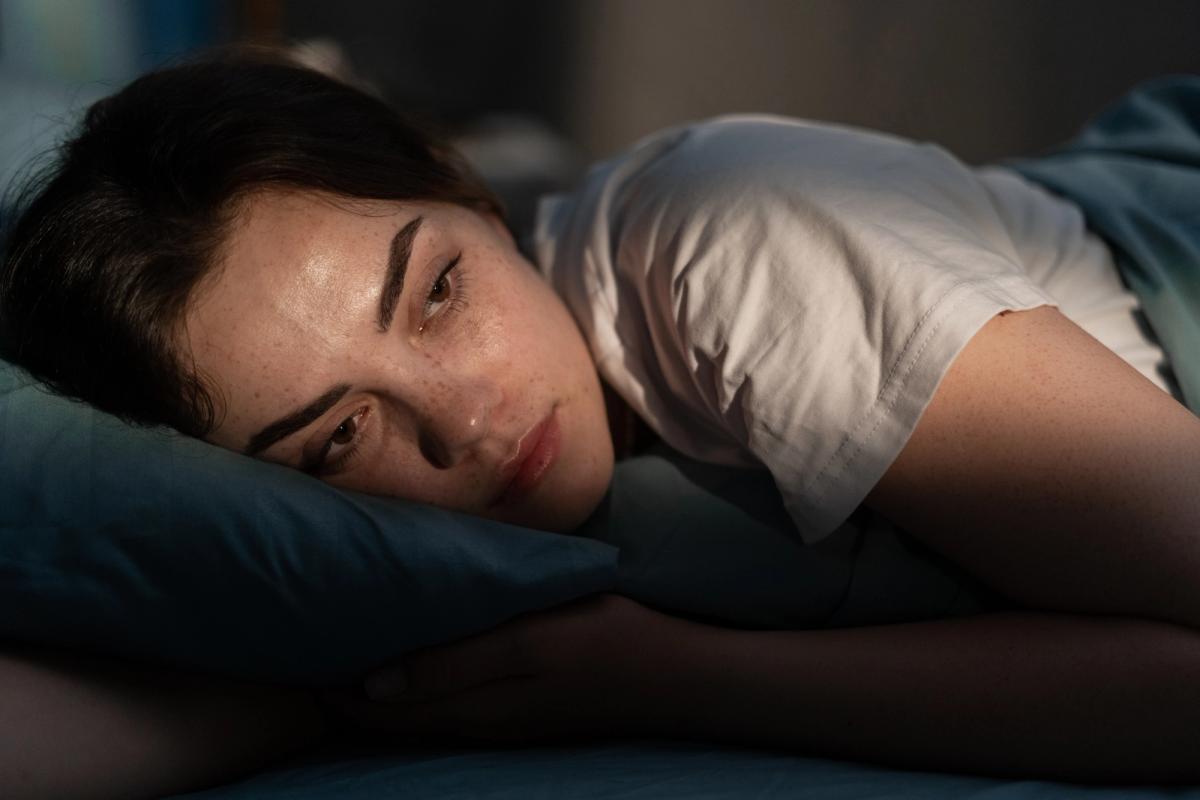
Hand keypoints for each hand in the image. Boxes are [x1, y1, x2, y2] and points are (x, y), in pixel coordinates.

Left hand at [319, 593, 696, 745]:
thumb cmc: (605, 642)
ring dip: (378, 691)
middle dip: (346, 692)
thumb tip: (376, 681)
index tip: (295, 658)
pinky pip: (449, 705)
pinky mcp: (520, 709)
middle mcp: (477, 720)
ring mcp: (500, 718)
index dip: (334, 689)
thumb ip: (456, 662)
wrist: (674, 675)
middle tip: (307, 653)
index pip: (380, 706)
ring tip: (345, 658)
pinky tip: (413, 666)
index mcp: (472, 706)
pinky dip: (417, 689)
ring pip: (419, 712)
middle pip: (392, 716)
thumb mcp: (530, 642)